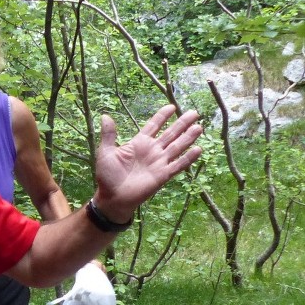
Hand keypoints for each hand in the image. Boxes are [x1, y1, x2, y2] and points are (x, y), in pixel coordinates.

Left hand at [92, 105, 201, 221]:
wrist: (113, 197)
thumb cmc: (108, 176)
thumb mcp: (106, 152)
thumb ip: (109, 135)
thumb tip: (104, 115)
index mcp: (139, 143)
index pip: (154, 125)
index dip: (162, 116)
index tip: (172, 106)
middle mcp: (152, 150)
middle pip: (170, 133)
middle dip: (182, 123)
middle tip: (195, 113)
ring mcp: (159, 162)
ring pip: (177, 147)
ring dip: (188, 137)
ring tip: (199, 127)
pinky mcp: (163, 175)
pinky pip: (178, 165)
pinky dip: (188, 158)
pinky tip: (198, 149)